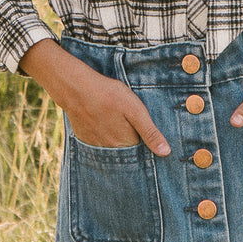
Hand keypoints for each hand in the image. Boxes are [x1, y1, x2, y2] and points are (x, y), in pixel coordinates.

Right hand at [18, 39, 170, 154]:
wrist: (76, 88)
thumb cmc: (108, 96)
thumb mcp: (135, 110)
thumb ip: (150, 132)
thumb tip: (165, 153)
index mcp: (125, 144)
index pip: (142, 151)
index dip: (145, 140)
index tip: (143, 129)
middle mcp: (110, 150)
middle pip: (126, 151)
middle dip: (131, 140)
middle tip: (126, 120)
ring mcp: (95, 145)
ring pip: (112, 147)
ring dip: (116, 139)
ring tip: (115, 120)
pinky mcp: (84, 138)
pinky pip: (98, 143)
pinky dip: (102, 136)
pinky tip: (103, 122)